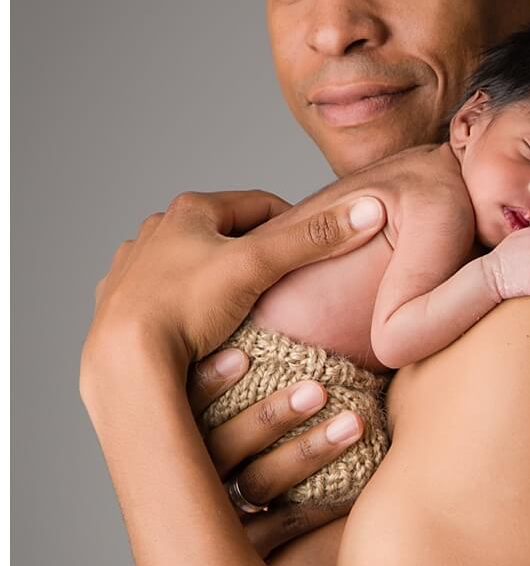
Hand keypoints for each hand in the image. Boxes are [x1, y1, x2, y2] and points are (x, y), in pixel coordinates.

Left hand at [82, 188, 385, 383]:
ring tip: (245, 314)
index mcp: (189, 211)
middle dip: (255, 255)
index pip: (259, 205)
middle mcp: (155, 232)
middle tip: (285, 288)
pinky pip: (163, 299)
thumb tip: (372, 208)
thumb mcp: (257, 266)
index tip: (317, 253)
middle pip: (224, 236)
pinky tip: (200, 333)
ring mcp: (134, 269)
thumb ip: (313, 239)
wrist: (122, 359)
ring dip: (219, 282)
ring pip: (191, 267)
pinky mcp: (119, 306)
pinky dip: (186, 308)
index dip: (295, 226)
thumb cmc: (186, 307)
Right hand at [187, 346, 359, 558]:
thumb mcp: (201, 444)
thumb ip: (210, 403)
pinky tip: (360, 484)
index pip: (180, 413)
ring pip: (260, 486)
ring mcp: (212, 528)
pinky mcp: (243, 560)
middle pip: (225, 448)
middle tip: (320, 387)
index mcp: (167, 453)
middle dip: (270, 415)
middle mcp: (184, 491)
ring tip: (355, 425)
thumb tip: (246, 338)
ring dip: (307, 452)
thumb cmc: (214, 486)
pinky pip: (287, 528)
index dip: (207, 384)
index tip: (245, 356)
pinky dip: (322, 505)